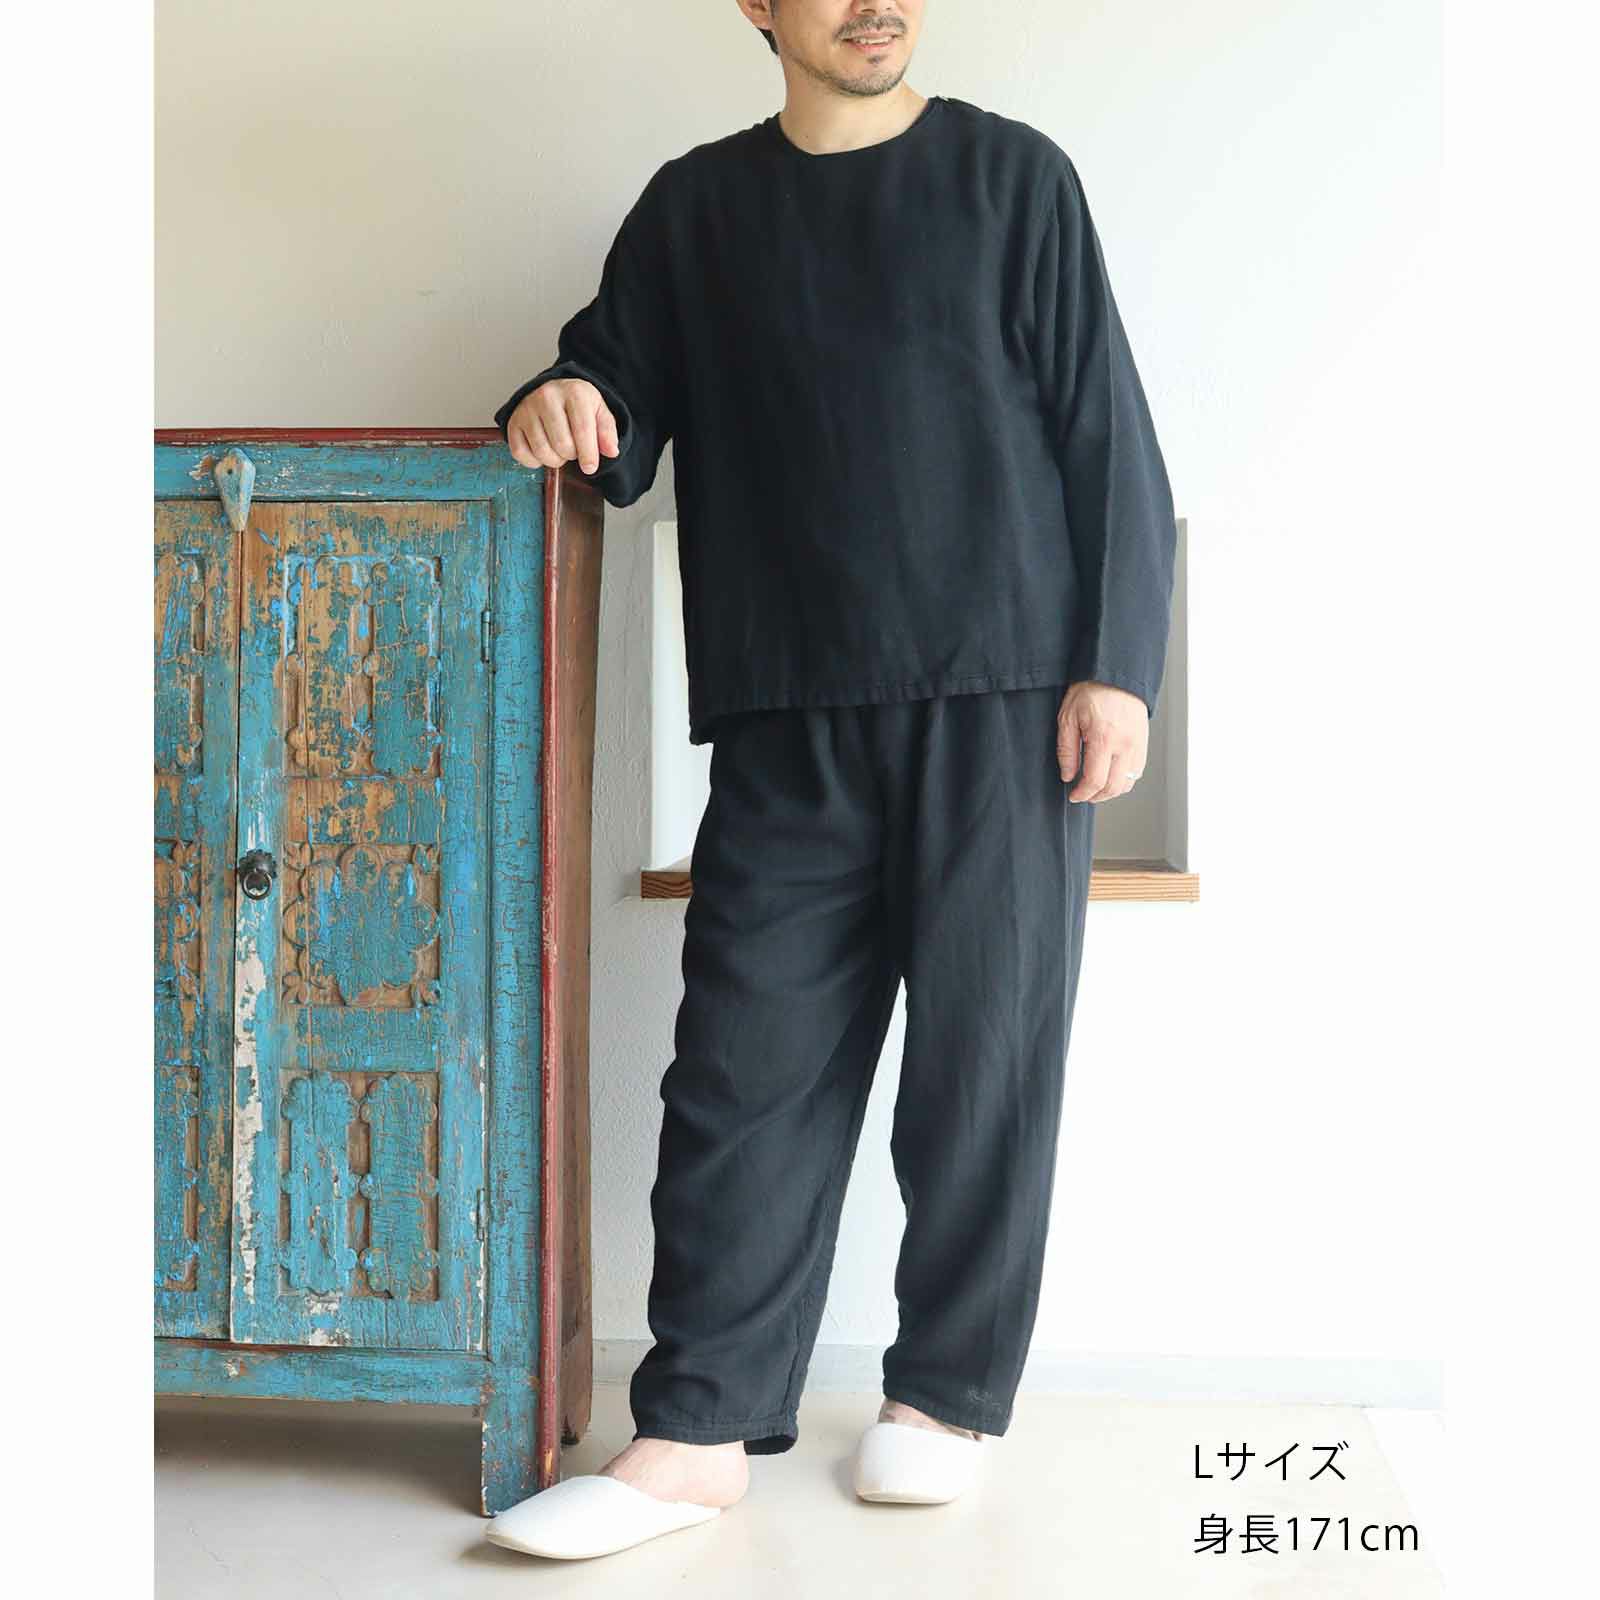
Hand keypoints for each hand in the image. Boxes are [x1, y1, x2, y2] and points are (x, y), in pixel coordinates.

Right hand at [504, 378, 621, 474]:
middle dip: (571, 455)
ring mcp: (527, 408)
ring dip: (554, 460)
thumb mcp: (599, 412)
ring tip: (559, 449)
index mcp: (574, 392)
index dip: (588, 454)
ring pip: (542, 452)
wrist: (553, 391)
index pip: (582, 430)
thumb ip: (607, 432)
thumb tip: (611, 451)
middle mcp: (547, 396)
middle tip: (573, 448)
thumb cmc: (577, 405)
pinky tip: (543, 450)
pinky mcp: (513, 421)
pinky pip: (521, 454)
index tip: (590, 467)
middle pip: (562, 445)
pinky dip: (534, 461)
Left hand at [1056, 681, 1148, 801]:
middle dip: (1096, 797)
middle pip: (1113, 787)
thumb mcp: (1068, 717)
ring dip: (1111, 791)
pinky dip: (1124, 779)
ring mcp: (1138, 744)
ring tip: (1096, 788)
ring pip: (1128, 782)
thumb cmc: (1091, 690)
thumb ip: (1067, 750)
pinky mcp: (1144, 742)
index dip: (1083, 793)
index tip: (1074, 795)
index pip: (1096, 780)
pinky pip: (1137, 771)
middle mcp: (1125, 744)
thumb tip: (1068, 775)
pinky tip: (1111, 775)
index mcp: (1104, 738)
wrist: (1116, 673)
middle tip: (1083, 795)